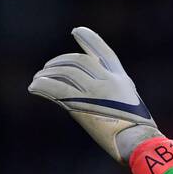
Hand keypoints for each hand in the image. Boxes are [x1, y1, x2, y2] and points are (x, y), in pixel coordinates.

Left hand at [28, 27, 160, 162]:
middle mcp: (109, 81)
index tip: (77, 31)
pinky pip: (56, 89)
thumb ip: (114, 97)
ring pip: (65, 72)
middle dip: (59, 62)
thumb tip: (91, 101)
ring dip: (47, 74)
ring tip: (37, 79)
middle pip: (78, 60)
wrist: (139, 143)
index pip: (104, 53)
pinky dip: (42, 86)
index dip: (90, 40)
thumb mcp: (131, 107)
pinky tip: (33, 87)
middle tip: (47, 69)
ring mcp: (96, 91)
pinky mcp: (82, 104)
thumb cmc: (137, 133)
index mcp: (122, 81)